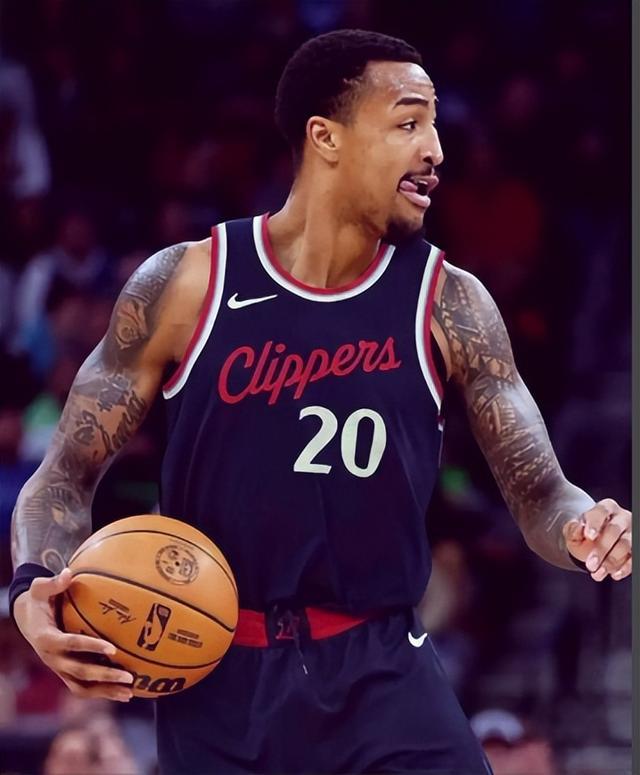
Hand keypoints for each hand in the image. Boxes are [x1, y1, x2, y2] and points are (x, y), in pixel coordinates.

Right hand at [13, 568, 134, 700]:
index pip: (70, 644)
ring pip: (81, 687)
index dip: (90, 647)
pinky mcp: (65, 673)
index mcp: (46, 638)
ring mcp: (58, 669)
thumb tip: (69, 573)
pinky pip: (83, 687)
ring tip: (130, 692)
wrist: (27, 619)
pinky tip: (123, 692)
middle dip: (104, 676)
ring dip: (105, 691)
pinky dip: (101, 692)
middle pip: (79, 672)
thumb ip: (54, 583)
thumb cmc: (38, 600)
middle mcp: (51, 658)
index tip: (113, 648)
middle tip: (129, 677)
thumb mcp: (40, 588)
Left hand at [563, 499, 631, 581]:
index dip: (595, 523)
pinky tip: (614, 574)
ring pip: (626, 545)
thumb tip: (579, 527)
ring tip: (597, 573)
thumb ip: (573, 529)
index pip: (602, 511)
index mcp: (606, 508)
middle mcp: (622, 518)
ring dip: (611, 561)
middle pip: (614, 530)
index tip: (588, 536)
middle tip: (590, 564)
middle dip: (602, 549)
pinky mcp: (636, 548)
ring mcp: (632, 533)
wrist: (592, 543)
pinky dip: (625, 567)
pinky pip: (634, 558)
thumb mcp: (574, 531)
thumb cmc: (584, 534)